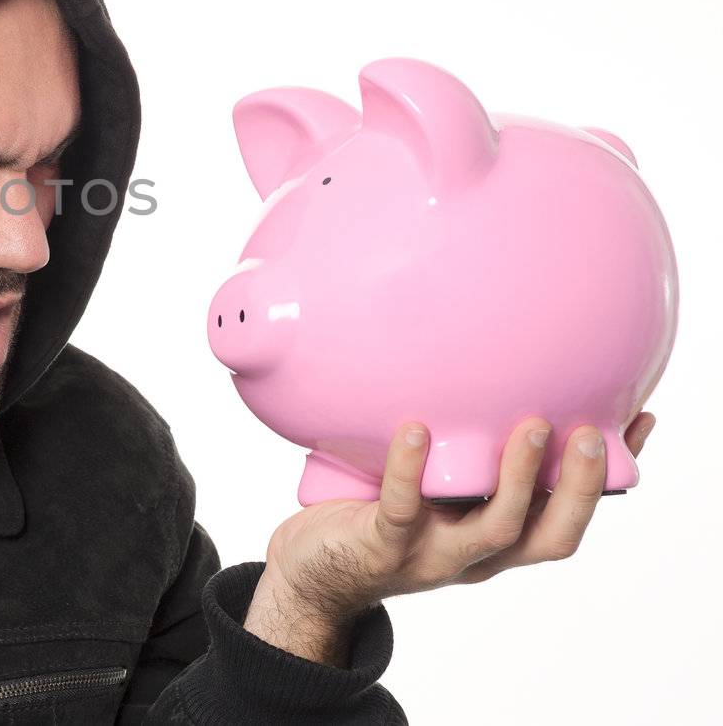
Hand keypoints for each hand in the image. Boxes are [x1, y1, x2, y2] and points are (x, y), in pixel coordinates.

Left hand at [243, 412, 657, 665]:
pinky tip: (416, 430)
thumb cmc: (373, 515)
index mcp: (494, 539)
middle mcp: (474, 554)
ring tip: (529, 427)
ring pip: (494, 528)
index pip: (566, 514)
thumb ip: (457, 447)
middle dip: (580, 487)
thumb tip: (480, 374)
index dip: (606, 478)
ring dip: (520, 479)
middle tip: (591, 431)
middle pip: (549, 534)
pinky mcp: (381, 547)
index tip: (637, 420)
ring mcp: (431, 555)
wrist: (310, 572)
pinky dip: (411, 470)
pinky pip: (403, 510)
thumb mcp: (428, 484)